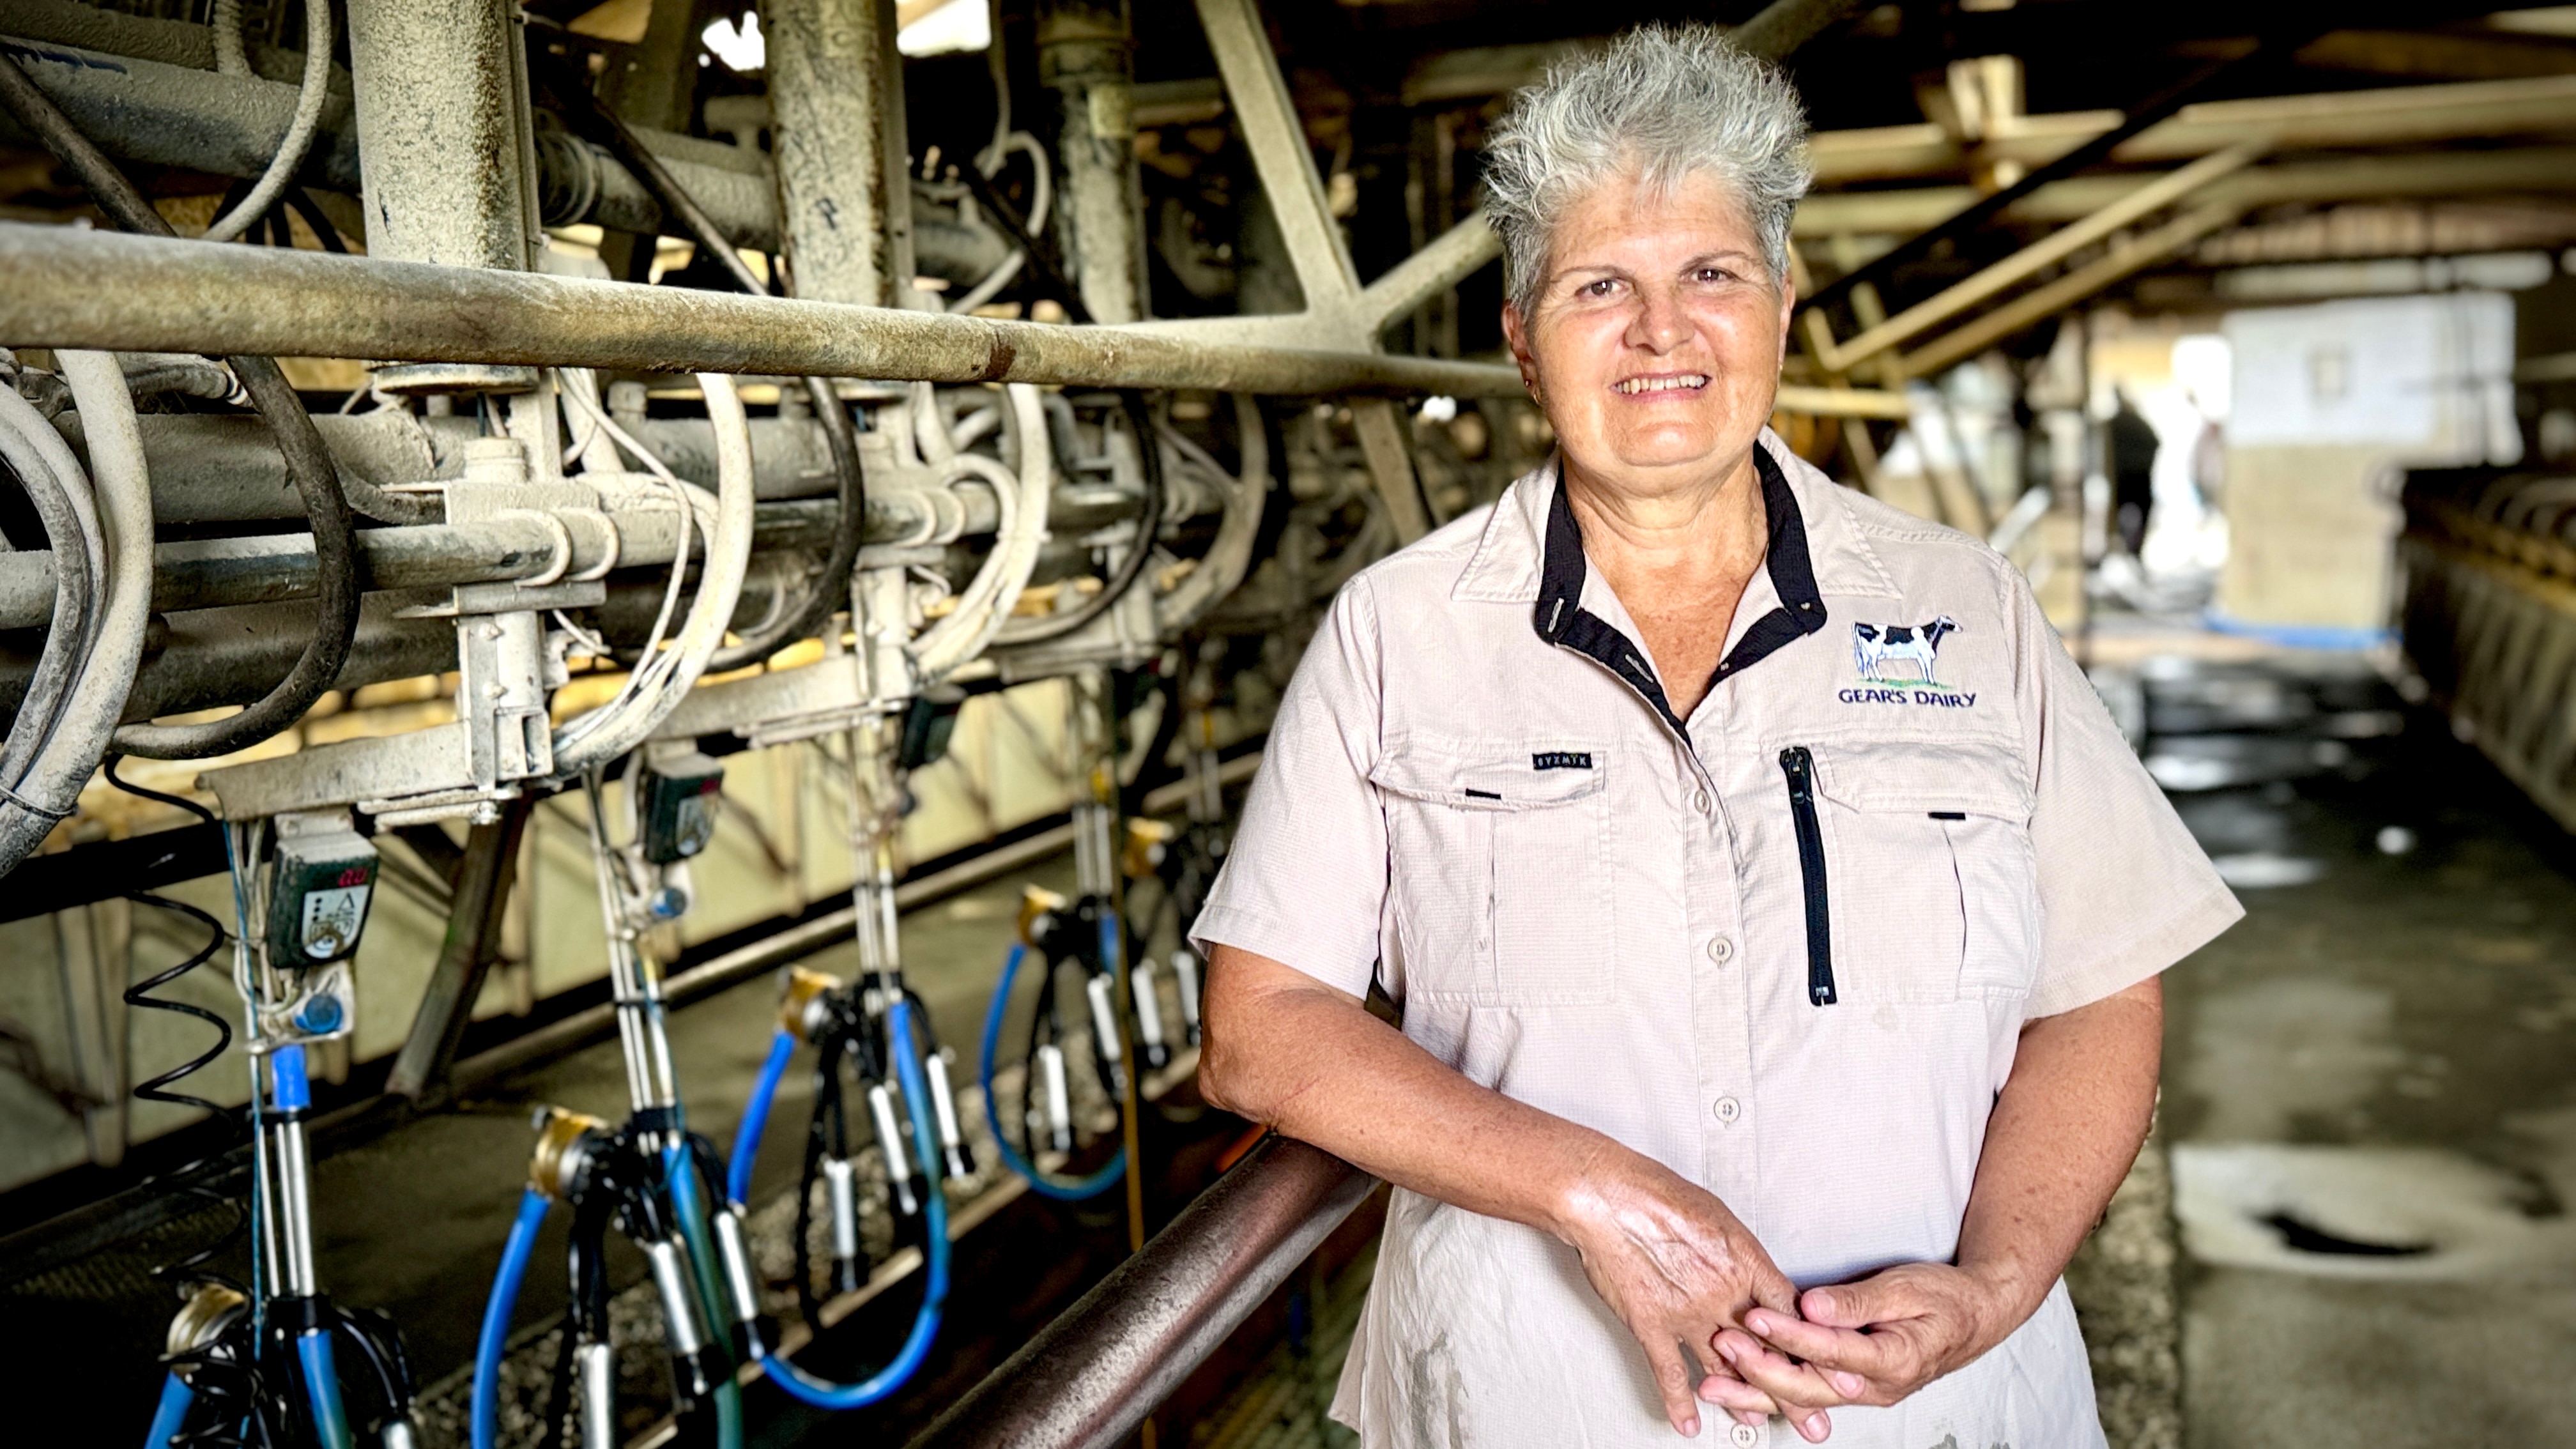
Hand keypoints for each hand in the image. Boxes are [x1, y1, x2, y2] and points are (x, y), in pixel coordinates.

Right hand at [1553, 1148, 1799, 1437]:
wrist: (1611, 1197)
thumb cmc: (1659, 1195)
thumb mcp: (1719, 1216)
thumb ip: (1739, 1254)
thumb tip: (1750, 1271)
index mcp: (1746, 1264)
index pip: (1793, 1316)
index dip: (1815, 1347)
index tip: (1833, 1368)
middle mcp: (1724, 1294)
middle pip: (1769, 1351)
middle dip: (1797, 1391)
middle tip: (1815, 1420)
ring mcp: (1690, 1314)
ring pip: (1727, 1368)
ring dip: (1746, 1401)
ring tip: (1761, 1423)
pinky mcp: (1653, 1325)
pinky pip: (1670, 1372)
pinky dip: (1679, 1402)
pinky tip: (1688, 1421)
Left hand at [1706, 1262, 2013, 1440]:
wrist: (1976, 1316)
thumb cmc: (1946, 1299)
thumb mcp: (1907, 1288)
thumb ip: (1858, 1301)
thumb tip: (1813, 1306)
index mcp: (1893, 1359)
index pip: (1830, 1351)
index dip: (1789, 1336)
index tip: (1754, 1318)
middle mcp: (1875, 1385)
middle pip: (1809, 1387)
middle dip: (1759, 1369)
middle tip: (1722, 1345)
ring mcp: (1863, 1390)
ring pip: (1803, 1398)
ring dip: (1755, 1390)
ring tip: (1711, 1382)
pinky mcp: (1852, 1385)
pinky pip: (1808, 1393)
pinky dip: (1771, 1391)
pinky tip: (1738, 1386)